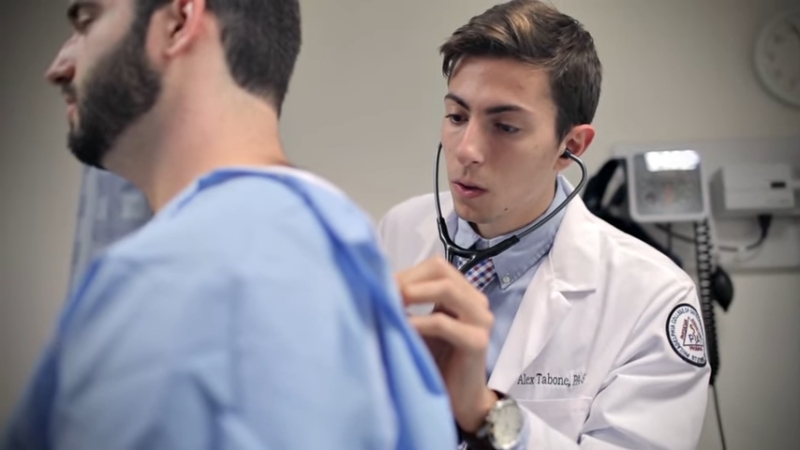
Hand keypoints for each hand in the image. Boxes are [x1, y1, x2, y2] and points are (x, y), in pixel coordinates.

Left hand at [396, 256, 497, 431]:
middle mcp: (477, 302)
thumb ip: (408, 305)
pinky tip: (402, 326)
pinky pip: (443, 322)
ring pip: (447, 290)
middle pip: (442, 272)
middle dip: (409, 279)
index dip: (408, 272)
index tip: (380, 283)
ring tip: (391, 303)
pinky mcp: (477, 341)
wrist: (459, 400)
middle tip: (383, 292)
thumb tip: (376, 284)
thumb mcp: (420, 326)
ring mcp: (481, 320)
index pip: (437, 266)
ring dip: (414, 293)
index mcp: (463, 294)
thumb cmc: (436, 361)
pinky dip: (419, 321)